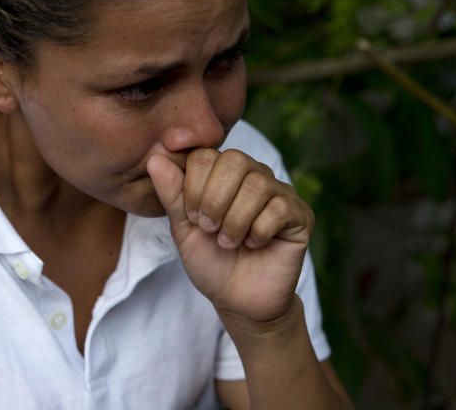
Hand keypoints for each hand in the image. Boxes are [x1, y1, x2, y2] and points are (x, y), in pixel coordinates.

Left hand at [146, 149, 313, 323]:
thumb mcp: (183, 228)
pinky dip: (259, 231)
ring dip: (235, 220)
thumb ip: (172, 193)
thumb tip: (155, 158)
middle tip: (209, 228)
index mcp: (223, 173)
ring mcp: (280, 193)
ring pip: (257, 185)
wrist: (239, 300)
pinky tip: (254, 245)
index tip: (192, 218)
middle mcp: (254, 175)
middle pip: (235, 160)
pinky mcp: (300, 215)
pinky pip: (279, 208)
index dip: (194, 185)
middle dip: (214, 199)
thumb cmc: (211, 261)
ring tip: (228, 242)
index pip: (205, 154)